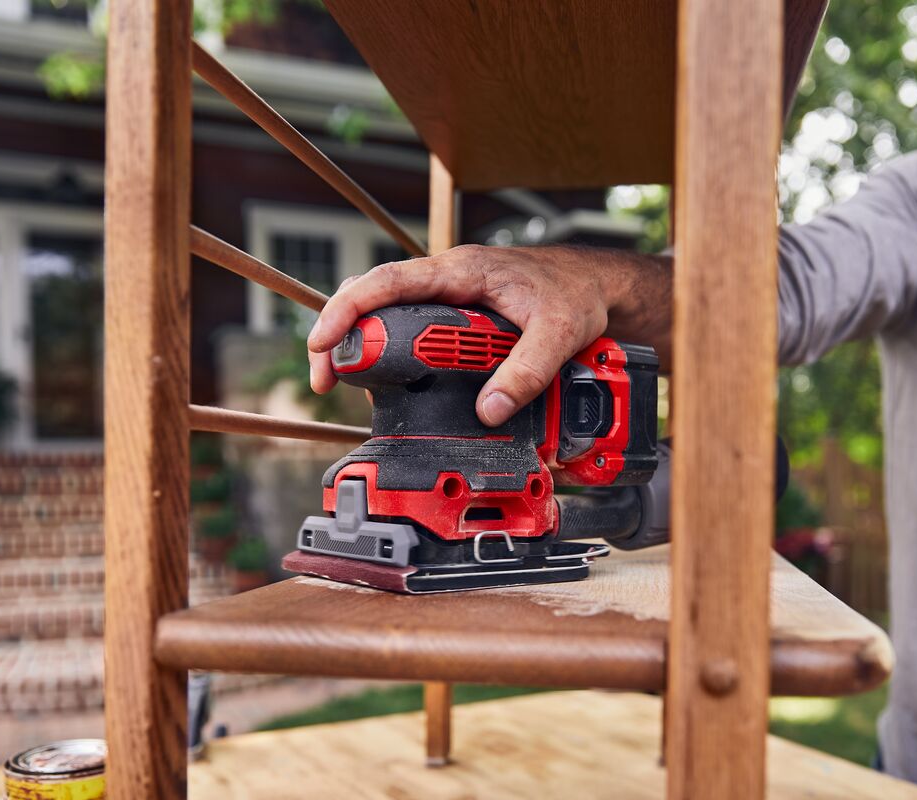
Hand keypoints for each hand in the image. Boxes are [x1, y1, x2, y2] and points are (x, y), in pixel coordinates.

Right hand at [305, 244, 668, 426]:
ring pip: (387, 313)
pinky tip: (388, 382)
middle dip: (340, 334)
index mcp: (461, 272)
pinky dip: (391, 352)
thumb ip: (526, 372)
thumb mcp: (558, 333)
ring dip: (362, 346)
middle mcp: (446, 279)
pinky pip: (409, 326)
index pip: (389, 281)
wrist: (594, 285)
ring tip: (345, 385)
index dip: (349, 308)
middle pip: (374, 298)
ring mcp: (447, 296)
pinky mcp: (453, 314)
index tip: (323, 341)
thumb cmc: (575, 295)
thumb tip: (489, 411)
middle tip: (324, 378)